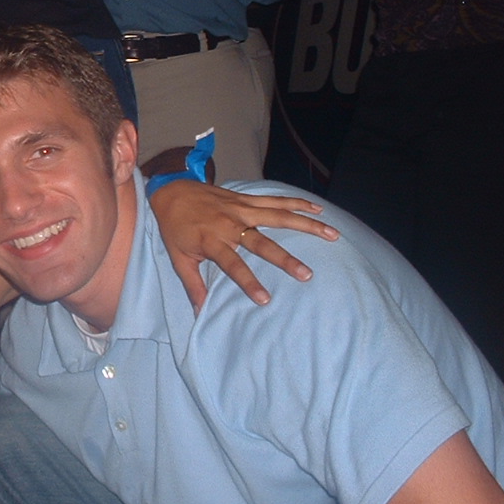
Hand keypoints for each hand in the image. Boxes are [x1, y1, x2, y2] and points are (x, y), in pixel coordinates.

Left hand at [150, 180, 336, 310]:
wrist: (172, 191)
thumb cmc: (175, 228)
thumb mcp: (178, 258)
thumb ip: (192, 284)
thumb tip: (200, 311)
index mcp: (212, 241)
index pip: (233, 264)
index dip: (248, 281)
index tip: (265, 299)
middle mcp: (229, 224)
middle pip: (261, 242)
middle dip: (284, 258)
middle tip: (306, 274)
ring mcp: (241, 209)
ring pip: (277, 216)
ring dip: (305, 224)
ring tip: (331, 234)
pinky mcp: (246, 199)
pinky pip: (275, 200)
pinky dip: (297, 202)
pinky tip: (318, 208)